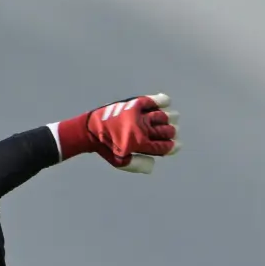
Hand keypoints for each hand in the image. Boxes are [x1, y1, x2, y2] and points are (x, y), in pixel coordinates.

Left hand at [55, 93, 179, 173]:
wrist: (90, 130)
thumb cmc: (107, 148)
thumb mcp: (121, 162)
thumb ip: (139, 165)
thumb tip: (155, 162)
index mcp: (139, 143)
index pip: (164, 146)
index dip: (172, 147)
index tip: (174, 146)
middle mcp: (141, 128)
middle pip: (166, 131)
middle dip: (171, 133)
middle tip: (168, 133)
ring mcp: (138, 115)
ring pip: (162, 116)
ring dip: (169, 119)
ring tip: (168, 121)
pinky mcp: (133, 104)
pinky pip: (152, 101)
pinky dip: (162, 101)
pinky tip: (166, 103)